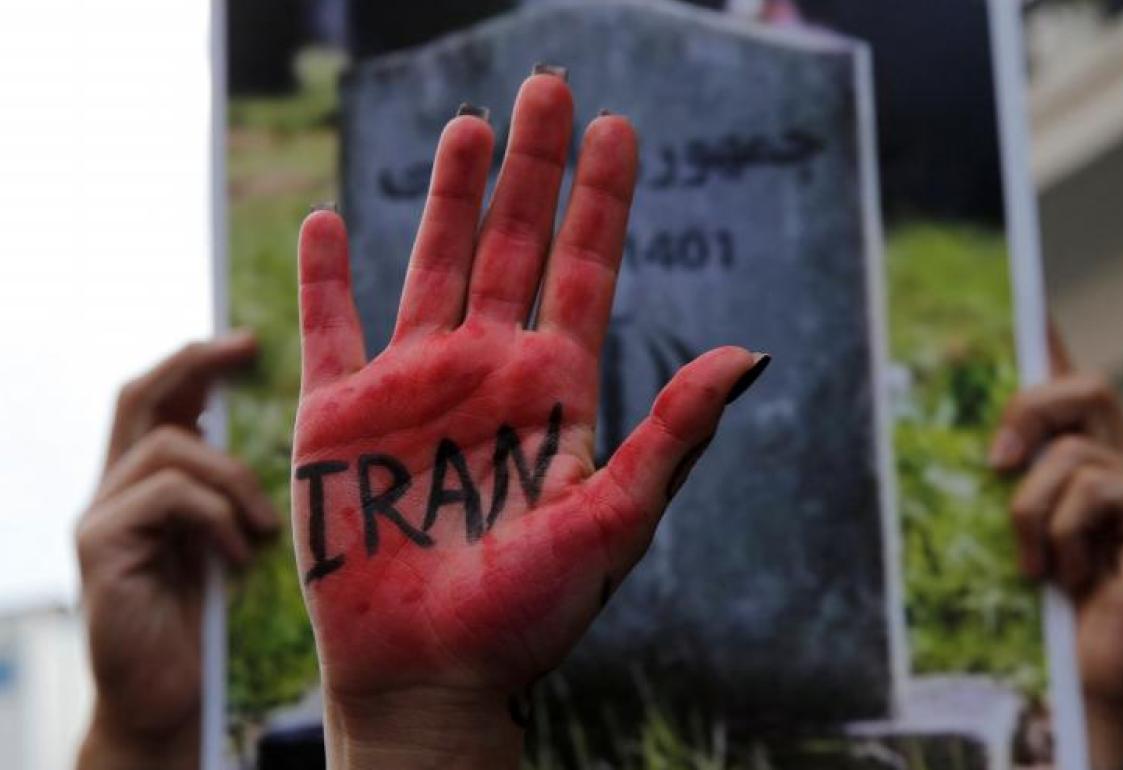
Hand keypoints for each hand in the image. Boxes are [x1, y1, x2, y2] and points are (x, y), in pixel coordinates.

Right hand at [76, 334, 277, 769]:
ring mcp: (98, 518)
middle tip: (246, 347)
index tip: (246, 341)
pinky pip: (167, 497)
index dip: (193, 363)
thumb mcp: (227, 540)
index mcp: (141, 486)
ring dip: (233, 478)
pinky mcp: (100, 550)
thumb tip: (274, 436)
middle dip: (195, 362)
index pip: (155, 402)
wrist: (168, 700)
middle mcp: (110, 492)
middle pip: (139, 397)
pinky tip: (238, 557)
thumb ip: (228, 492)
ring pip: (169, 448)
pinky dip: (216, 518)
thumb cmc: (208, 623)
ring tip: (262, 527)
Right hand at [293, 72, 764, 768]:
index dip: (600, 200)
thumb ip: (671, 437)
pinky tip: (329, 221)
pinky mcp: (340, 417)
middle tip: (547, 85)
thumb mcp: (613, 522)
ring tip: (471, 124)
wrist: (430, 675)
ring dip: (451, 194)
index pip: (583, 269)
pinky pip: (330, 328)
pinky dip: (324, 276)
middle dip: (531, 167)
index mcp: (555, 391)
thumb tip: (749, 355)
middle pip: (513, 245)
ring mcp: (412, 387)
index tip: (618, 127)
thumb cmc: (527, 614)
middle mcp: (488, 372)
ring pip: (433, 265)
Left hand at [991, 330, 1122, 769]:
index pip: (1075, 385)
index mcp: (1093, 465)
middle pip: (1083, 385)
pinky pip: (1088, 489)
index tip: (1027, 301)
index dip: (1053, 341)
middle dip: (1027, 410)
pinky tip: (1075, 576)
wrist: (1107, 676)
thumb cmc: (1061, 610)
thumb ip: (1017, 484)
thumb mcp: (1024, 534)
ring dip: (1030, 512)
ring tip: (1042, 565)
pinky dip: (1060, 535)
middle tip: (996, 463)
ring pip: (1069, 452)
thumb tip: (983, 442)